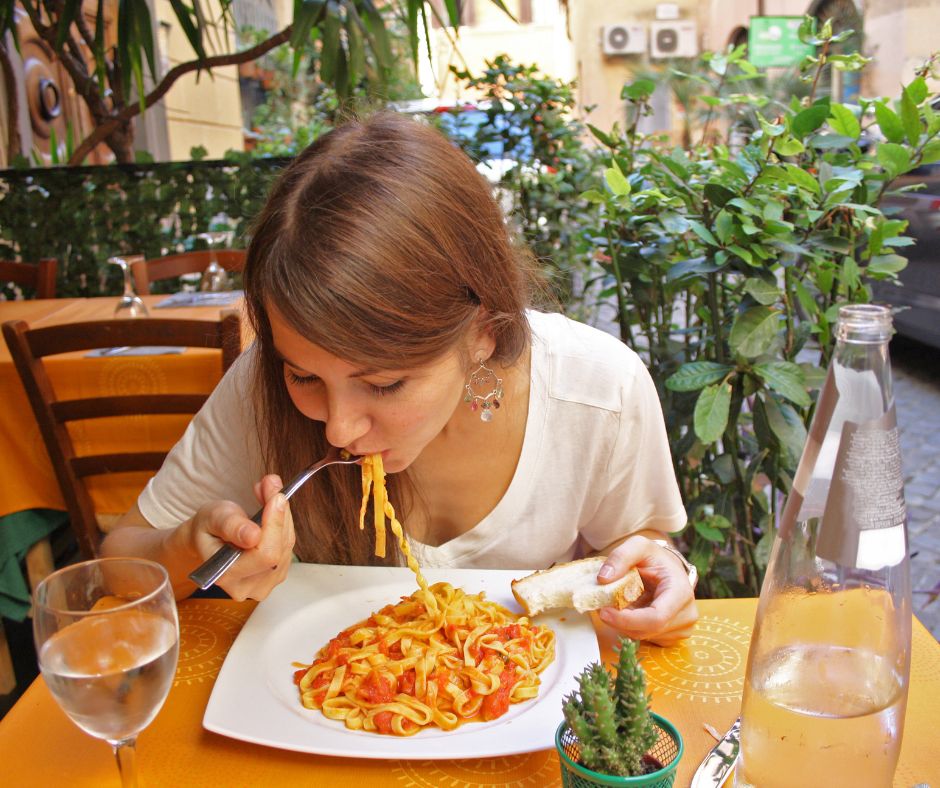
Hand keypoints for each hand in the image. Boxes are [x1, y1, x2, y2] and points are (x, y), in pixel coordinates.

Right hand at [184, 474, 295, 600]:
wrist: (208, 540)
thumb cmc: (207, 528)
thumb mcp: (212, 518)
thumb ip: (231, 526)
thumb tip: (253, 536)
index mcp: (226, 575)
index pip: (264, 554)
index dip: (274, 524)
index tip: (276, 496)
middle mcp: (246, 587)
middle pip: (279, 550)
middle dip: (279, 514)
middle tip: (271, 486)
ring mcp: (263, 585)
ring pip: (287, 546)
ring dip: (282, 517)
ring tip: (268, 494)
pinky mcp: (275, 576)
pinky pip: (288, 547)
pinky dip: (283, 525)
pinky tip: (272, 512)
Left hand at [595, 535, 697, 645]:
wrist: (668, 568)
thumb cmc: (654, 557)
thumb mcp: (638, 546)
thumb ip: (620, 557)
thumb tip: (603, 579)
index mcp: (681, 593)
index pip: (656, 618)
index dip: (627, 620)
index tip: (604, 612)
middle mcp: (686, 615)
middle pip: (646, 630)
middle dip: (619, 621)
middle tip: (602, 606)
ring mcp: (681, 629)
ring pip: (642, 636)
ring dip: (623, 623)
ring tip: (619, 603)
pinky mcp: (672, 637)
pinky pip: (645, 637)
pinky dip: (630, 627)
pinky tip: (630, 610)